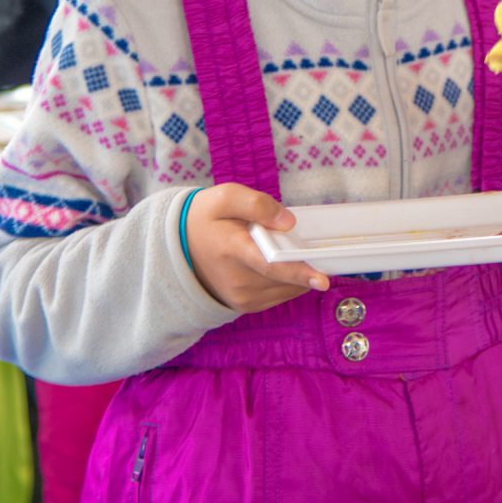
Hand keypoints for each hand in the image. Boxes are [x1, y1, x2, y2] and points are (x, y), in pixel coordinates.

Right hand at [181, 183, 329, 311]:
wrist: (179, 249)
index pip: (270, 264)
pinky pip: (281, 293)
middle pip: (285, 275)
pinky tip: (280, 262)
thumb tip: (288, 222)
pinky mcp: (247, 305)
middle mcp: (238, 280)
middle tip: (302, 241)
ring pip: (288, 287)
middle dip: (304, 260)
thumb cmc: (205, 219)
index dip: (298, 272)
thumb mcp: (225, 197)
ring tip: (283, 248)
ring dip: (297, 270)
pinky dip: (289, 279)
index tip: (322, 280)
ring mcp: (242, 297)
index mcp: (232, 250)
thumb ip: (258, 205)